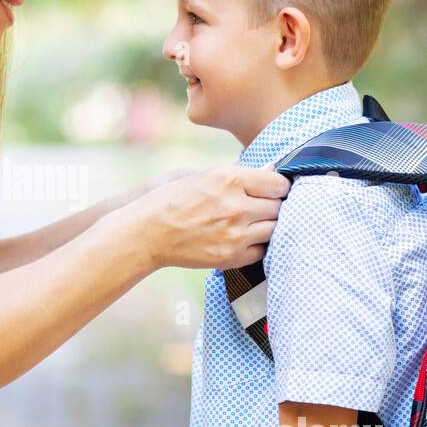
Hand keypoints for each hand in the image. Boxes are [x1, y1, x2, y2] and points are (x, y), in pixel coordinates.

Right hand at [128, 165, 289, 270]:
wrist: (147, 233)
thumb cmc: (170, 199)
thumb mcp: (202, 175)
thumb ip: (240, 173)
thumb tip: (271, 171)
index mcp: (229, 179)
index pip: (277, 183)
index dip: (278, 185)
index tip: (272, 188)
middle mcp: (236, 206)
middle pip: (279, 207)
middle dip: (273, 205)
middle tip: (262, 205)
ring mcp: (235, 234)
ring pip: (274, 229)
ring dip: (268, 224)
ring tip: (254, 221)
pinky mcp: (231, 256)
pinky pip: (262, 251)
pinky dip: (258, 244)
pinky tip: (245, 237)